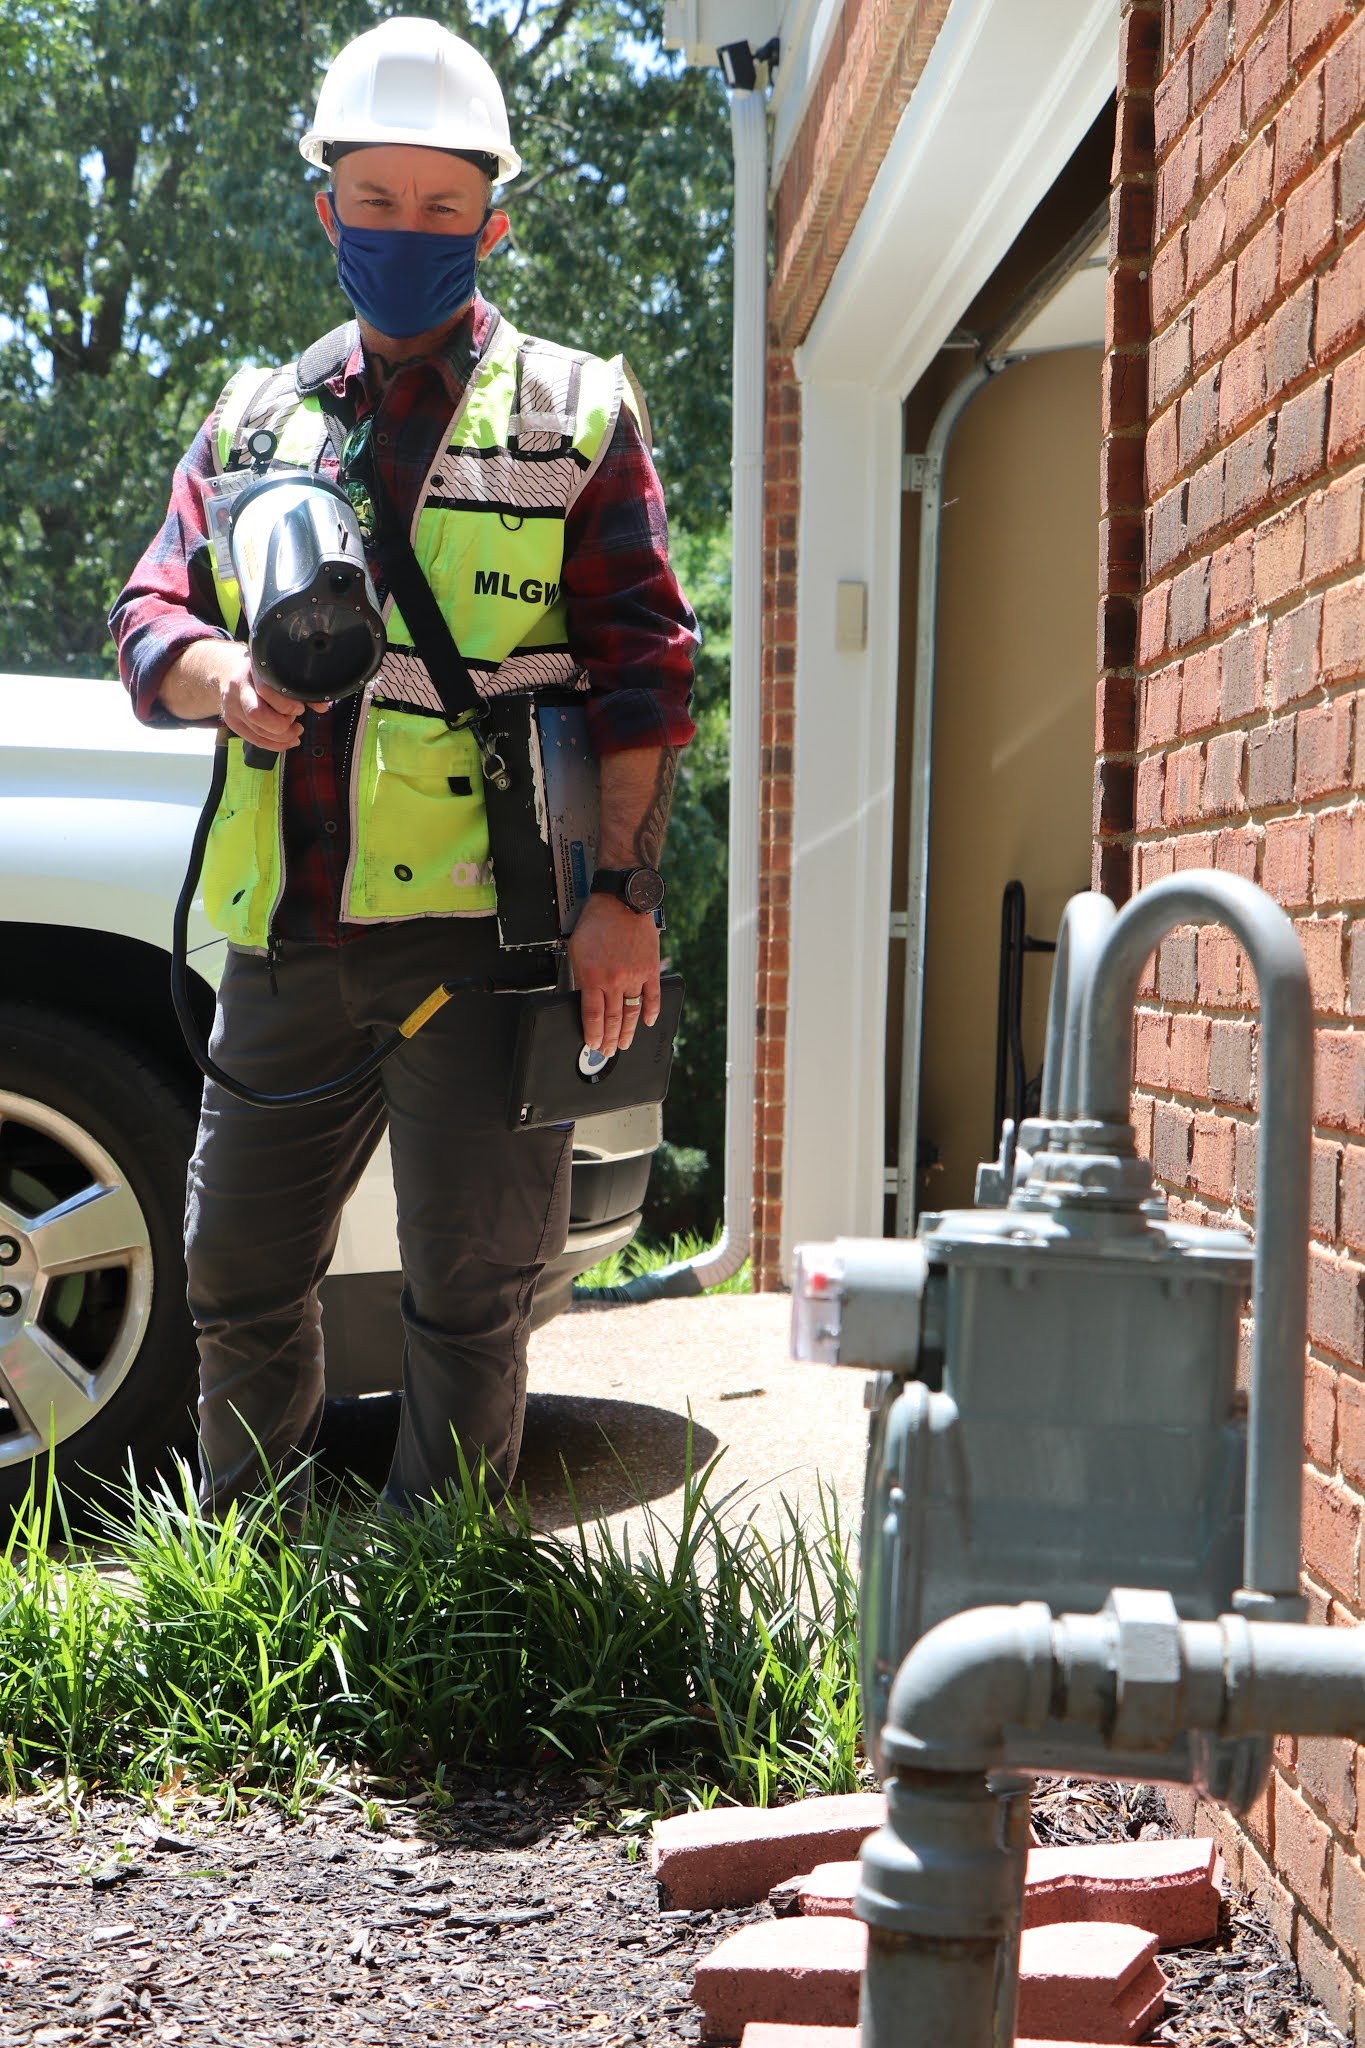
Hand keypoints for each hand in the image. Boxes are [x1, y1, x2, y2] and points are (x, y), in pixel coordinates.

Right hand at [214, 644, 329, 751]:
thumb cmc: (261, 673)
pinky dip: (274, 745)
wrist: (228, 670)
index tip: (300, 708)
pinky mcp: (231, 721)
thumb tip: (322, 707)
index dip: (286, 704)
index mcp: (252, 670)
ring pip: (257, 731)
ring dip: (282, 737)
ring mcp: (231, 705)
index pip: (266, 690)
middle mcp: (238, 687)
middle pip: (257, 714)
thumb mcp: (277, 672)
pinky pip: (254, 740)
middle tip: (296, 723)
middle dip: (282, 725)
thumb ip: (300, 688)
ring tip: (296, 731)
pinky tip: (287, 741)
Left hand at [567, 894, 661, 1057]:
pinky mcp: (651, 969)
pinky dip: (651, 1011)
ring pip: (632, 1012)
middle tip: (607, 1051)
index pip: (593, 1015)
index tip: (592, 1045)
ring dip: (628, 1031)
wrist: (621, 901)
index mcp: (594, 975)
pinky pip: (652, 996)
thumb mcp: (577, 950)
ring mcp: (635, 976)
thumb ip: (581, 978)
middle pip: (612, 1019)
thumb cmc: (597, 922)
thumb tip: (584, 1001)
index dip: (593, 1034)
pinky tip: (648, 1022)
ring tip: (624, 1044)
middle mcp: (615, 979)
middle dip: (609, 1039)